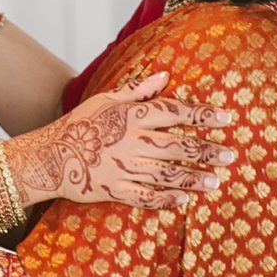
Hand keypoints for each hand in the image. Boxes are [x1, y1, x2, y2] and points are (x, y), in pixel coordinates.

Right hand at [4, 72, 235, 210]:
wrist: (46, 156)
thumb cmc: (79, 124)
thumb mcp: (105, 99)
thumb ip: (138, 89)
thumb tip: (165, 75)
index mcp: (130, 116)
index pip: (173, 112)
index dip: (201, 114)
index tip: (225, 118)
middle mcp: (130, 141)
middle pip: (176, 146)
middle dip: (205, 150)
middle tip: (229, 155)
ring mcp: (122, 167)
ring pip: (165, 173)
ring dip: (193, 177)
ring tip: (216, 181)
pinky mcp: (113, 190)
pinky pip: (144, 197)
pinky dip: (165, 199)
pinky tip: (184, 201)